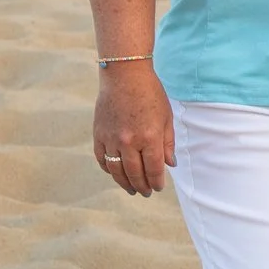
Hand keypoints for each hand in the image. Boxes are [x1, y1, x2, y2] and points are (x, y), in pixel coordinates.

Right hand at [93, 63, 174, 196]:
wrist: (124, 76)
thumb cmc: (151, 94)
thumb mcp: (167, 117)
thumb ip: (167, 143)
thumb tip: (170, 165)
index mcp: (150, 136)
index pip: (154, 169)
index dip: (157, 182)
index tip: (159, 188)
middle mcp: (129, 141)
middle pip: (134, 173)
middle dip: (141, 186)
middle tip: (146, 193)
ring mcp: (111, 139)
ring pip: (116, 170)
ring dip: (124, 183)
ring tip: (131, 189)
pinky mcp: (99, 135)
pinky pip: (102, 159)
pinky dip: (108, 169)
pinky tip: (115, 173)